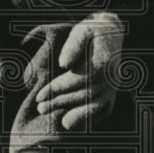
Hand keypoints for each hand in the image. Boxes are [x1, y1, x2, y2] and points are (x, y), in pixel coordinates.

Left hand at [36, 13, 123, 129]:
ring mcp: (114, 86)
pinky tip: (68, 122)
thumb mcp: (82, 30)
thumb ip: (74, 44)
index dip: (59, 89)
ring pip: (94, 106)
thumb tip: (63, 64)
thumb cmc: (92, 31)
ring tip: (48, 114)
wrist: (111, 33)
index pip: (81, 79)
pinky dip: (87, 118)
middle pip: (85, 94)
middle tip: (39, 107)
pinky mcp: (113, 92)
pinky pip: (104, 110)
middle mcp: (112, 76)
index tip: (39, 95)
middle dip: (60, 102)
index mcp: (104, 60)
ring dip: (70, 113)